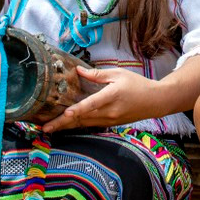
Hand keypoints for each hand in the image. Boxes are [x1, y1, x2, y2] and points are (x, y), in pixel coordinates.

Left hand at [37, 66, 159, 133]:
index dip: (78, 110)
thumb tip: (78, 71)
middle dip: (62, 123)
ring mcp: (109, 120)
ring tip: (49, 128)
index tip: (65, 114)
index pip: (91, 104)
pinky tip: (65, 125)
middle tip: (45, 128)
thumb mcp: (118, 74)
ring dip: (66, 127)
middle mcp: (109, 111)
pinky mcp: (109, 123)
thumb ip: (97, 74)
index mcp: (111, 96)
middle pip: (82, 119)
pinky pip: (90, 124)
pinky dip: (77, 125)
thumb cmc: (137, 84)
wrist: (154, 101)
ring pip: (84, 124)